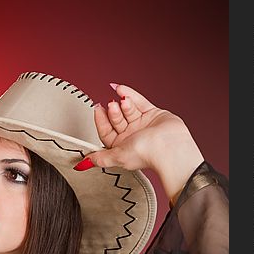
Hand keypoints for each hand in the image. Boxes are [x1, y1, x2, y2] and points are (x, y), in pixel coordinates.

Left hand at [79, 84, 204, 204]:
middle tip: (112, 107)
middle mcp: (131, 136)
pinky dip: (130, 94)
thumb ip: (100, 158)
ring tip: (122, 103)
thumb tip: (83, 164)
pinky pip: (139, 102)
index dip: (100, 121)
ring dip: (123, 105)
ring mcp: (142, 124)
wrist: (169, 147)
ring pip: (127, 110)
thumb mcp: (117, 157)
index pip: (106, 132)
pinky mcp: (152, 114)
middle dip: (113, 113)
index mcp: (122, 147)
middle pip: (116, 120)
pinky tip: (121, 89)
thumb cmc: (146, 154)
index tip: (97, 109)